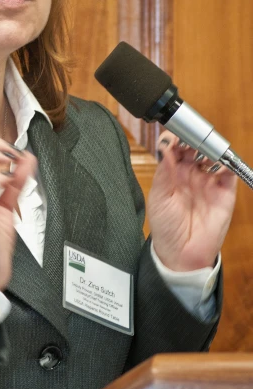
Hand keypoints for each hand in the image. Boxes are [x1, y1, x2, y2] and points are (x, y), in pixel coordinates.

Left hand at [147, 133, 237, 271]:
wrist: (182, 254)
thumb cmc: (167, 227)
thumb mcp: (159, 197)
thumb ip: (164, 172)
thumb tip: (164, 146)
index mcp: (172, 174)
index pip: (176, 149)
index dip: (176, 139)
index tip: (174, 135)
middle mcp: (191, 174)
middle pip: (195, 148)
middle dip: (193, 141)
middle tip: (190, 140)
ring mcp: (209, 182)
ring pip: (212, 156)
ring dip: (209, 150)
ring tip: (202, 152)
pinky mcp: (225, 192)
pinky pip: (229, 172)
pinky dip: (225, 164)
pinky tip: (216, 165)